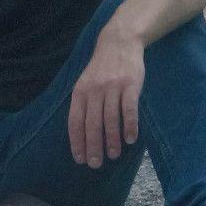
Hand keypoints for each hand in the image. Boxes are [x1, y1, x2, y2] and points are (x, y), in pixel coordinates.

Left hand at [67, 23, 148, 169]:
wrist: (119, 42)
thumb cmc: (101, 68)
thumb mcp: (85, 82)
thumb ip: (83, 104)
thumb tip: (81, 134)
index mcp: (80, 92)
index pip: (75, 122)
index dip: (77, 142)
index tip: (80, 159)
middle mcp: (94, 91)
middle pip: (92, 124)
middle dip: (93, 146)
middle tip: (96, 164)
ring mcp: (112, 87)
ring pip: (111, 120)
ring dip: (112, 141)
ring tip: (114, 155)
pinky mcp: (130, 85)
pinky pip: (129, 110)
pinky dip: (129, 126)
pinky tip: (131, 139)